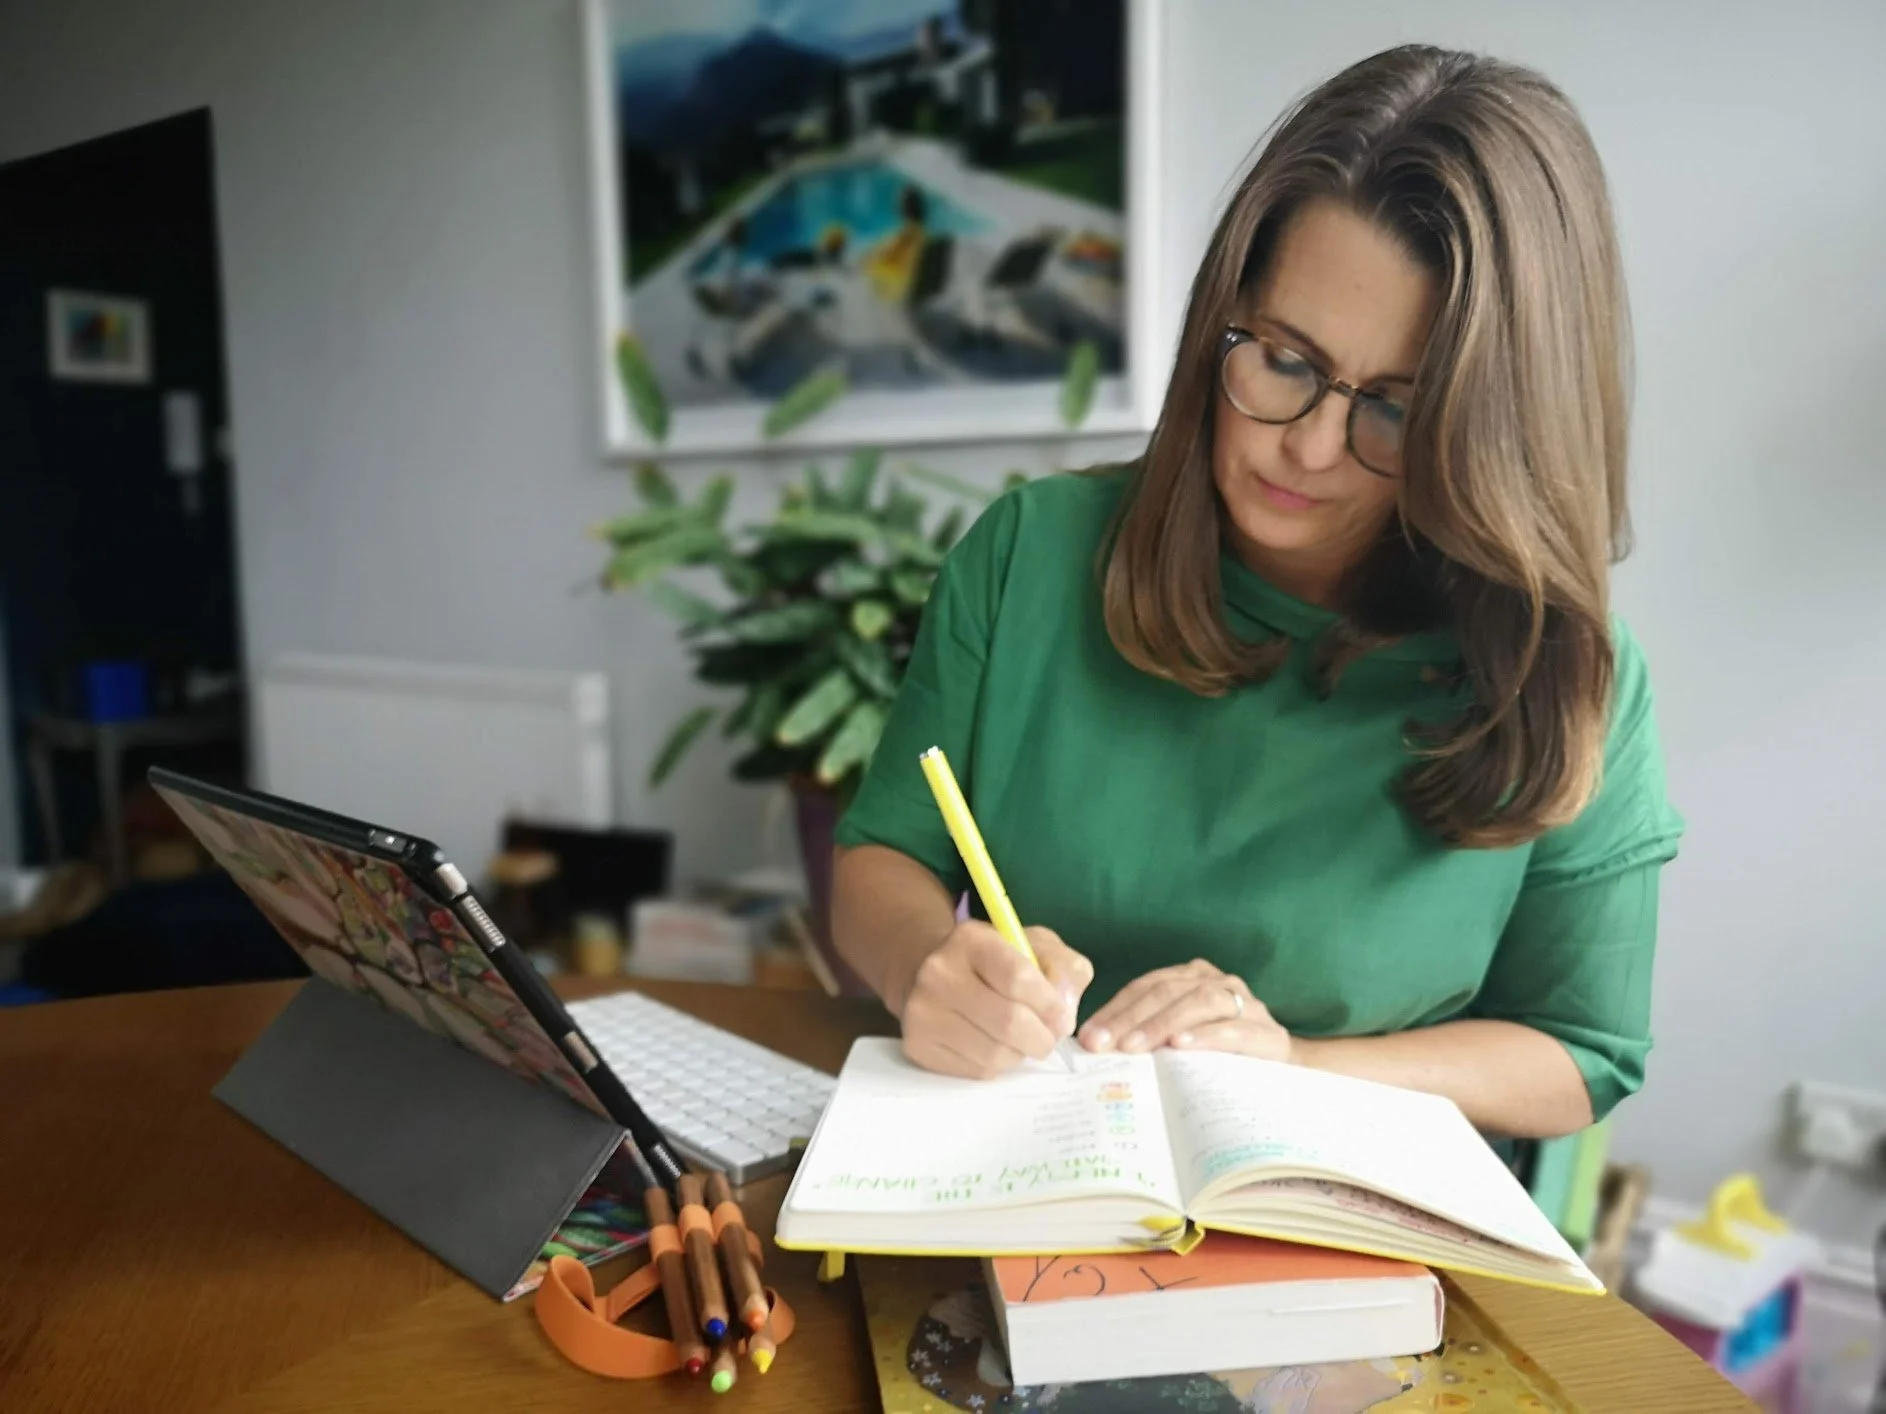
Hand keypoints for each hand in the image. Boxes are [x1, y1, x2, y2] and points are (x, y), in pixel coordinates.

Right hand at [897, 922, 1092, 1078]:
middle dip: (1041, 1038)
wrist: (932, 974)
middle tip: (1046, 1038)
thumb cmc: (995, 963)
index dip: (1050, 1005)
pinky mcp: (917, 1045)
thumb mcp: (1036, 947)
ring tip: (1017, 1040)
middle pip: (1009, 1022)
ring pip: (994, 1054)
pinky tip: (991, 1045)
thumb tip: (1065, 1011)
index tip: (1062, 1018)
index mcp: (972, 939)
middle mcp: (939, 973)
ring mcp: (922, 1011)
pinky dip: (995, 1065)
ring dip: (1018, 1054)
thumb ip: (1065, 969)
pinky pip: (975, 1071)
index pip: (1019, 978)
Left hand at [1077, 958, 1292, 1060]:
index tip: (1088, 1037)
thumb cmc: (1222, 1058)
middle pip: (1166, 991)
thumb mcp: (1182, 1041)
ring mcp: (1247, 1004)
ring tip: (1135, 1046)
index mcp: (1193, 978)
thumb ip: (1149, 1036)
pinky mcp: (1269, 1034)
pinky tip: (1181, 1046)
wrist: (1286, 1076)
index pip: (1145, 986)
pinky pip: (1234, 1029)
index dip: (1114, 1010)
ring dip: (1163, 1023)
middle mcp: (1218, 982)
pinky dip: (1206, 1036)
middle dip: (1130, 1018)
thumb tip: (1098, 1047)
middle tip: (1102, 1045)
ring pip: (1199, 1001)